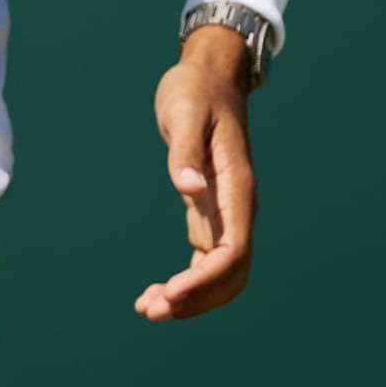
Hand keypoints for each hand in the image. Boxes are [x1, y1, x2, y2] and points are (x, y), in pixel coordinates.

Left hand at [135, 24, 256, 320]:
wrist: (207, 76)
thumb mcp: (184, 112)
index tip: (170, 293)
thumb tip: (188, 189)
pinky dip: (187, 278)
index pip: (232, 251)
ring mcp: (227, 211)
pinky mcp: (211, 209)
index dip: (204, 279)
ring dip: (190, 296)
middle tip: (150, 310)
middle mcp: (238, 207)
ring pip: (219, 271)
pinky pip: (206, 256)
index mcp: (238, 189)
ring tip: (147, 307)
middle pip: (230, 273)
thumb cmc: (195, 91)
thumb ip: (185, 151)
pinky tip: (158, 290)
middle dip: (196, 298)